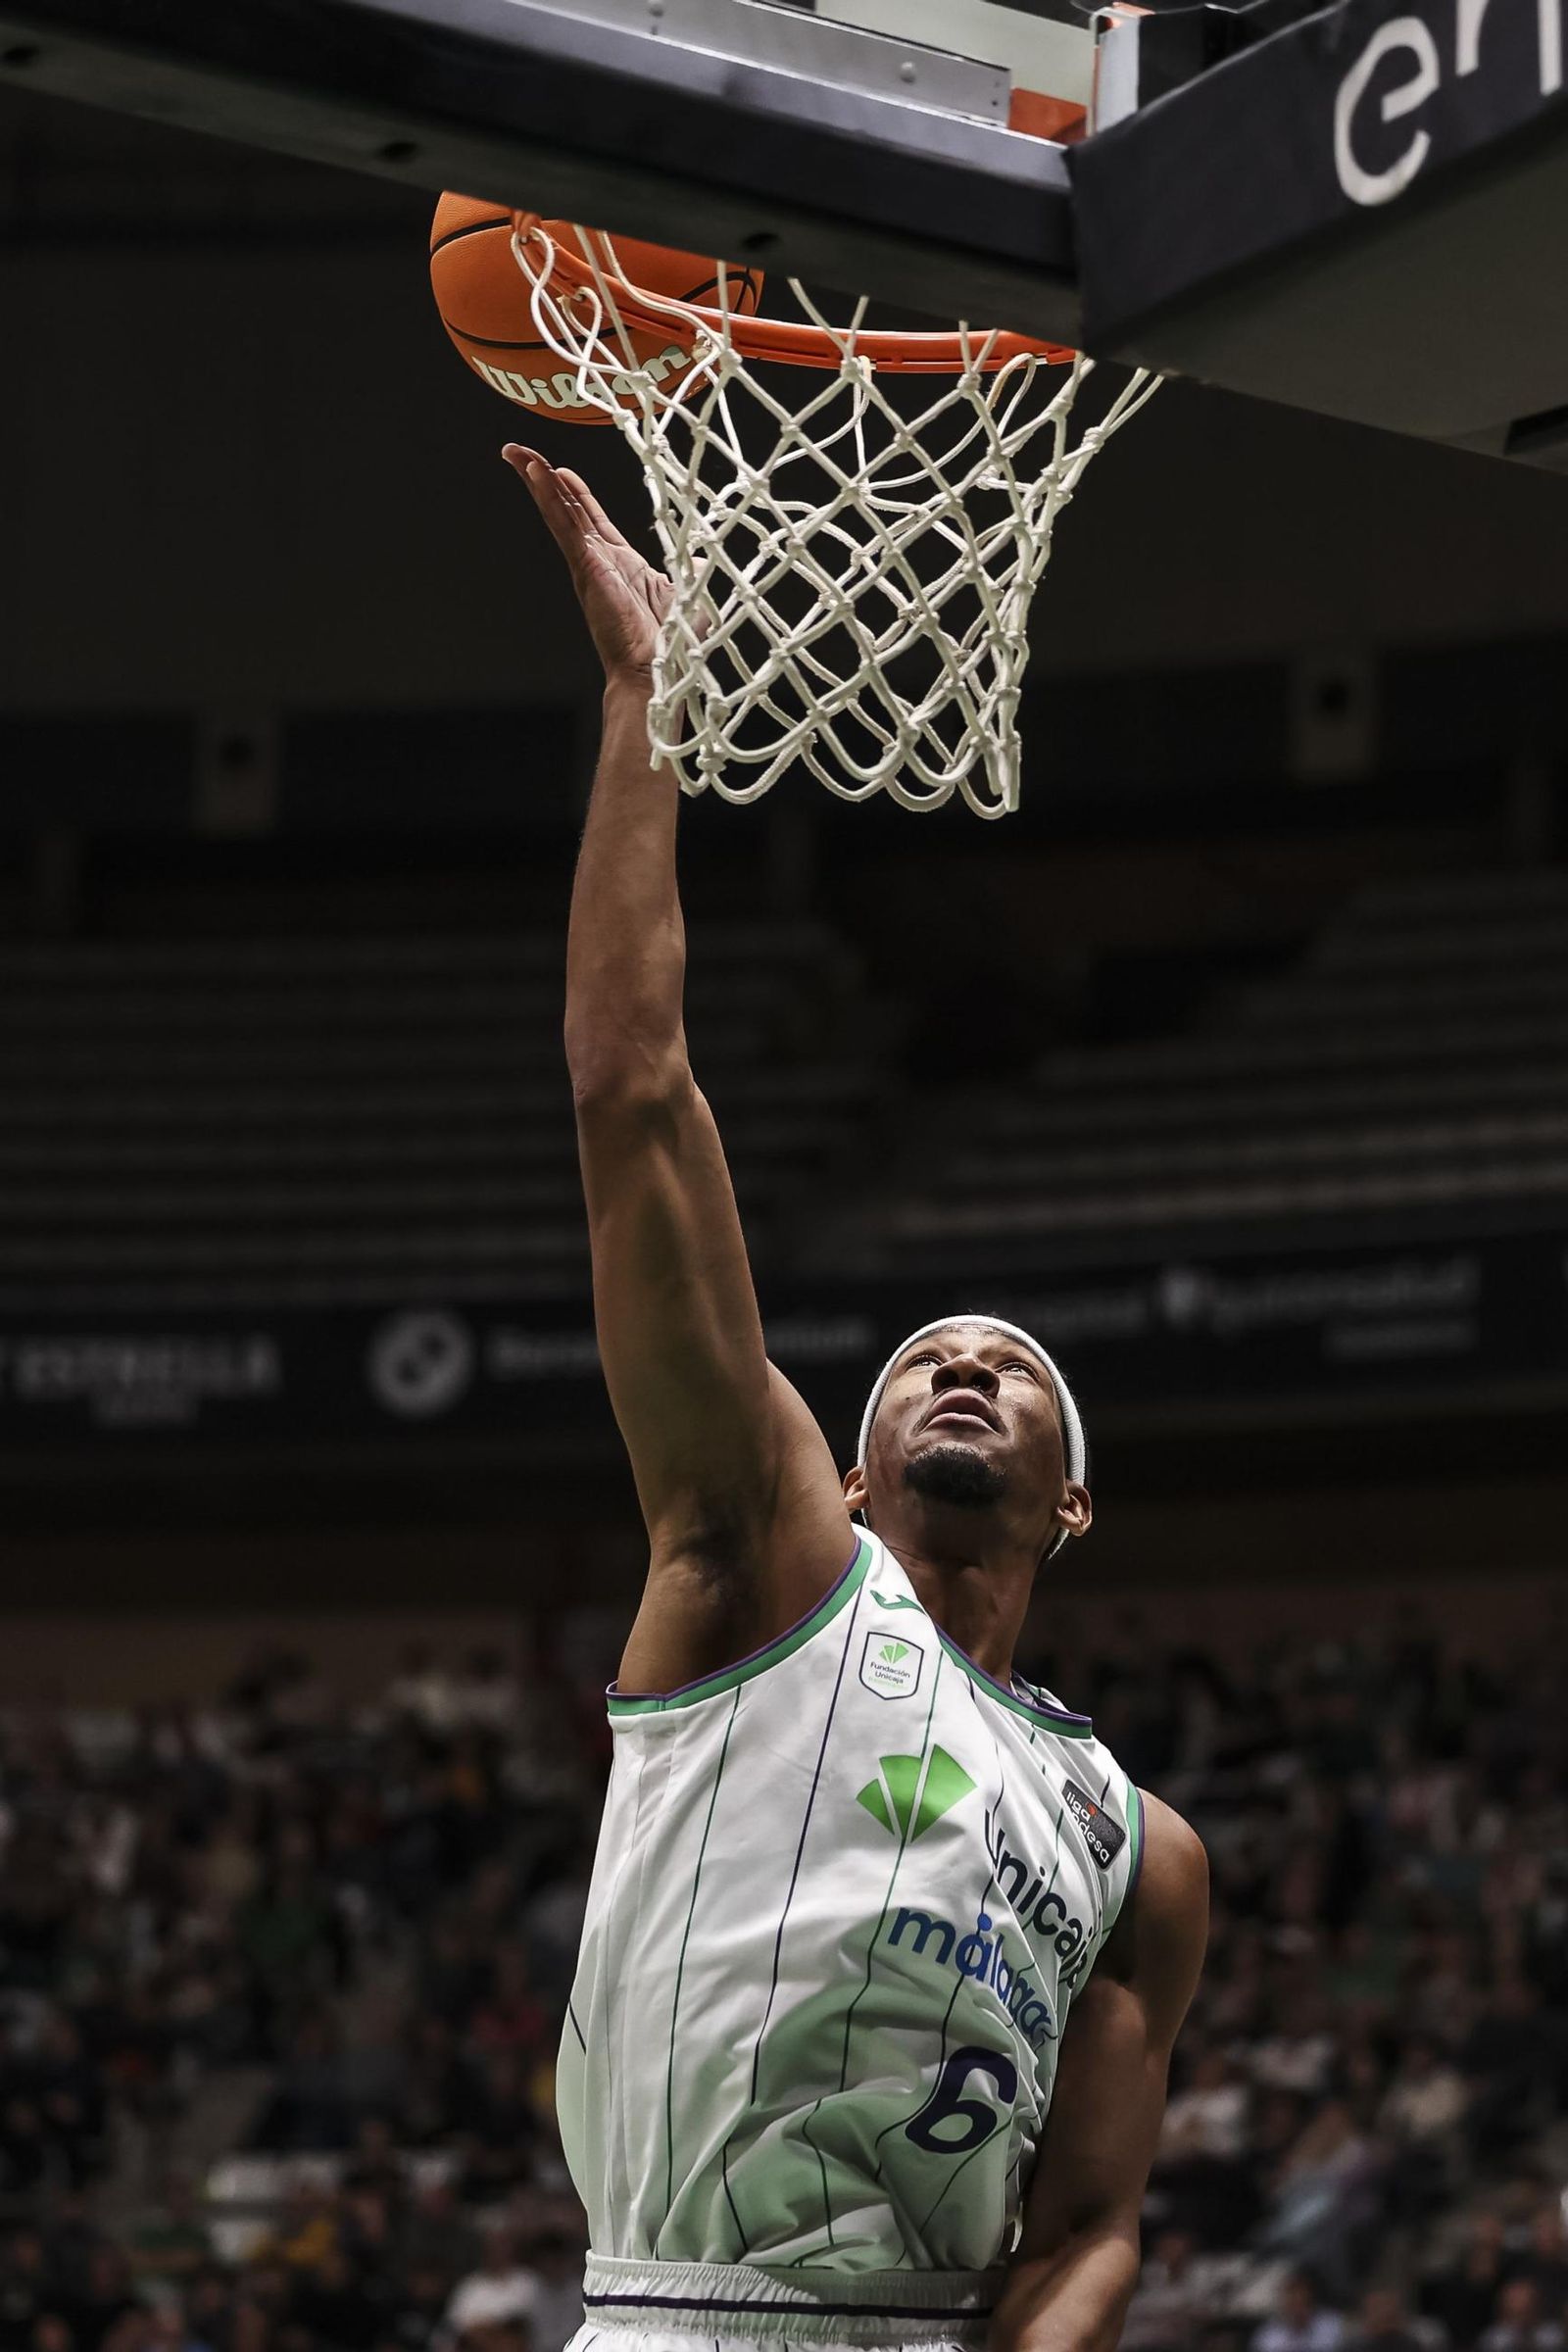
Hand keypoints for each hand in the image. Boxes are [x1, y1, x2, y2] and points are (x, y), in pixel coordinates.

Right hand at [504, 444, 671, 687]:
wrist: (658, 672)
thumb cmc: (672, 643)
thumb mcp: (687, 590)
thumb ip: (690, 566)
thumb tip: (704, 555)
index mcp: (620, 563)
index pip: (591, 518)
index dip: (576, 493)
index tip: (562, 471)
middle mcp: (598, 560)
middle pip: (566, 508)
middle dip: (543, 477)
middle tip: (519, 452)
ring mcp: (589, 563)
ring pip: (557, 511)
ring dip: (536, 479)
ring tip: (515, 453)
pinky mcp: (587, 567)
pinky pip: (564, 525)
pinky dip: (549, 498)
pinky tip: (536, 473)